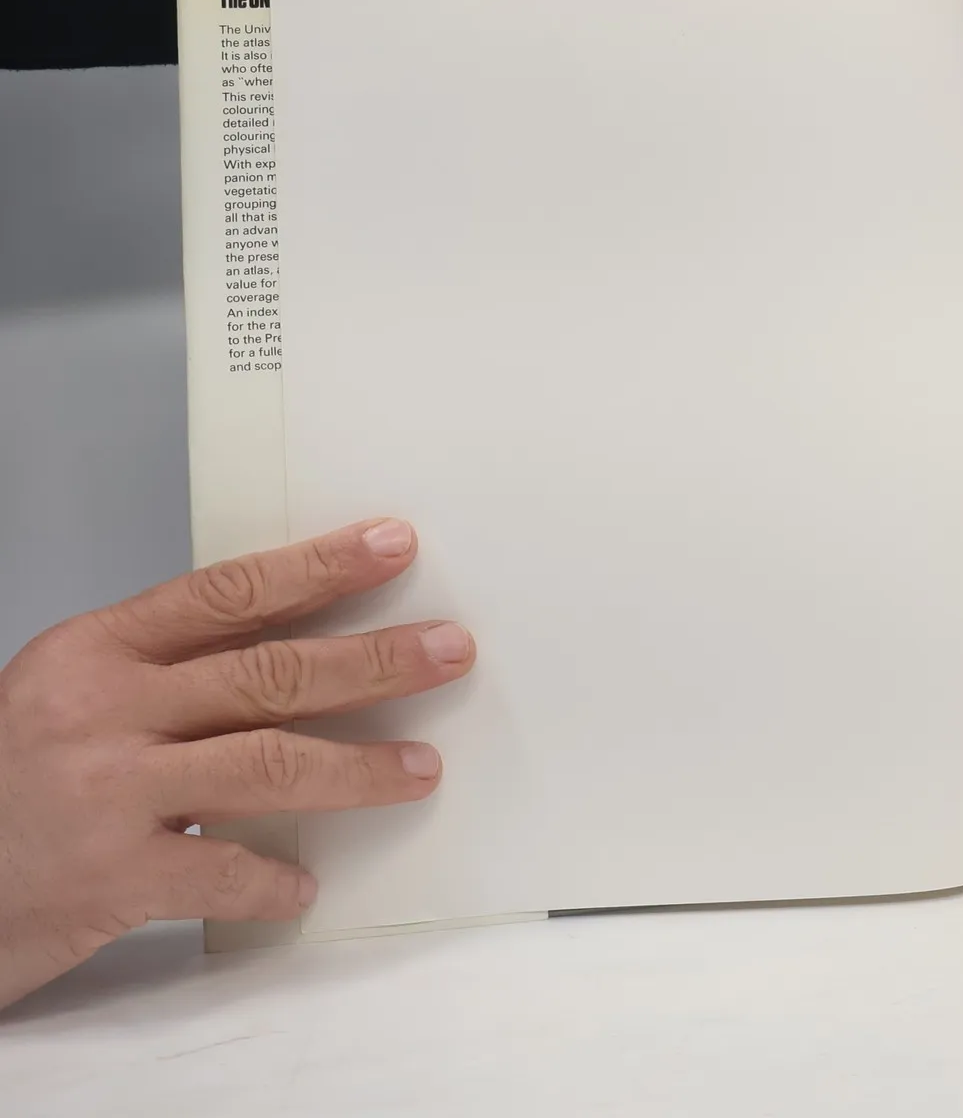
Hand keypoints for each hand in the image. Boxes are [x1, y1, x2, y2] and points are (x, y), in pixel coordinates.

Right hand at [0, 519, 471, 1010]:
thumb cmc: (6, 780)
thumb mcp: (72, 697)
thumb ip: (169, 672)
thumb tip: (298, 648)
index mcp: (97, 650)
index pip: (229, 592)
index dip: (320, 566)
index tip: (393, 545)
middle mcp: (104, 710)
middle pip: (268, 671)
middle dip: (373, 660)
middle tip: (448, 651)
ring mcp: (106, 793)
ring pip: (266, 764)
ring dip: (357, 767)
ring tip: (421, 767)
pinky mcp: (106, 878)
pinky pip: (220, 873)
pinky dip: (272, 881)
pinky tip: (305, 886)